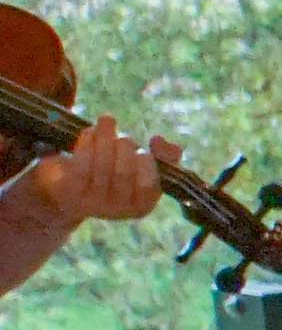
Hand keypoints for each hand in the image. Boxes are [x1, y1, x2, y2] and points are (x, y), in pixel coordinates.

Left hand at [25, 124, 164, 231]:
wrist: (68, 190)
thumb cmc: (115, 173)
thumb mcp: (143, 167)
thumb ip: (165, 156)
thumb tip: (159, 140)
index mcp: (140, 205)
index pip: (149, 186)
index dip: (148, 165)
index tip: (144, 151)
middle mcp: (116, 209)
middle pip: (123, 173)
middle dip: (126, 147)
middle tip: (123, 137)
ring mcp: (91, 202)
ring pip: (101, 164)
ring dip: (106, 137)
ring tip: (107, 120)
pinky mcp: (69, 191)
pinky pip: (81, 163)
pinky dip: (87, 142)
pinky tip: (90, 130)